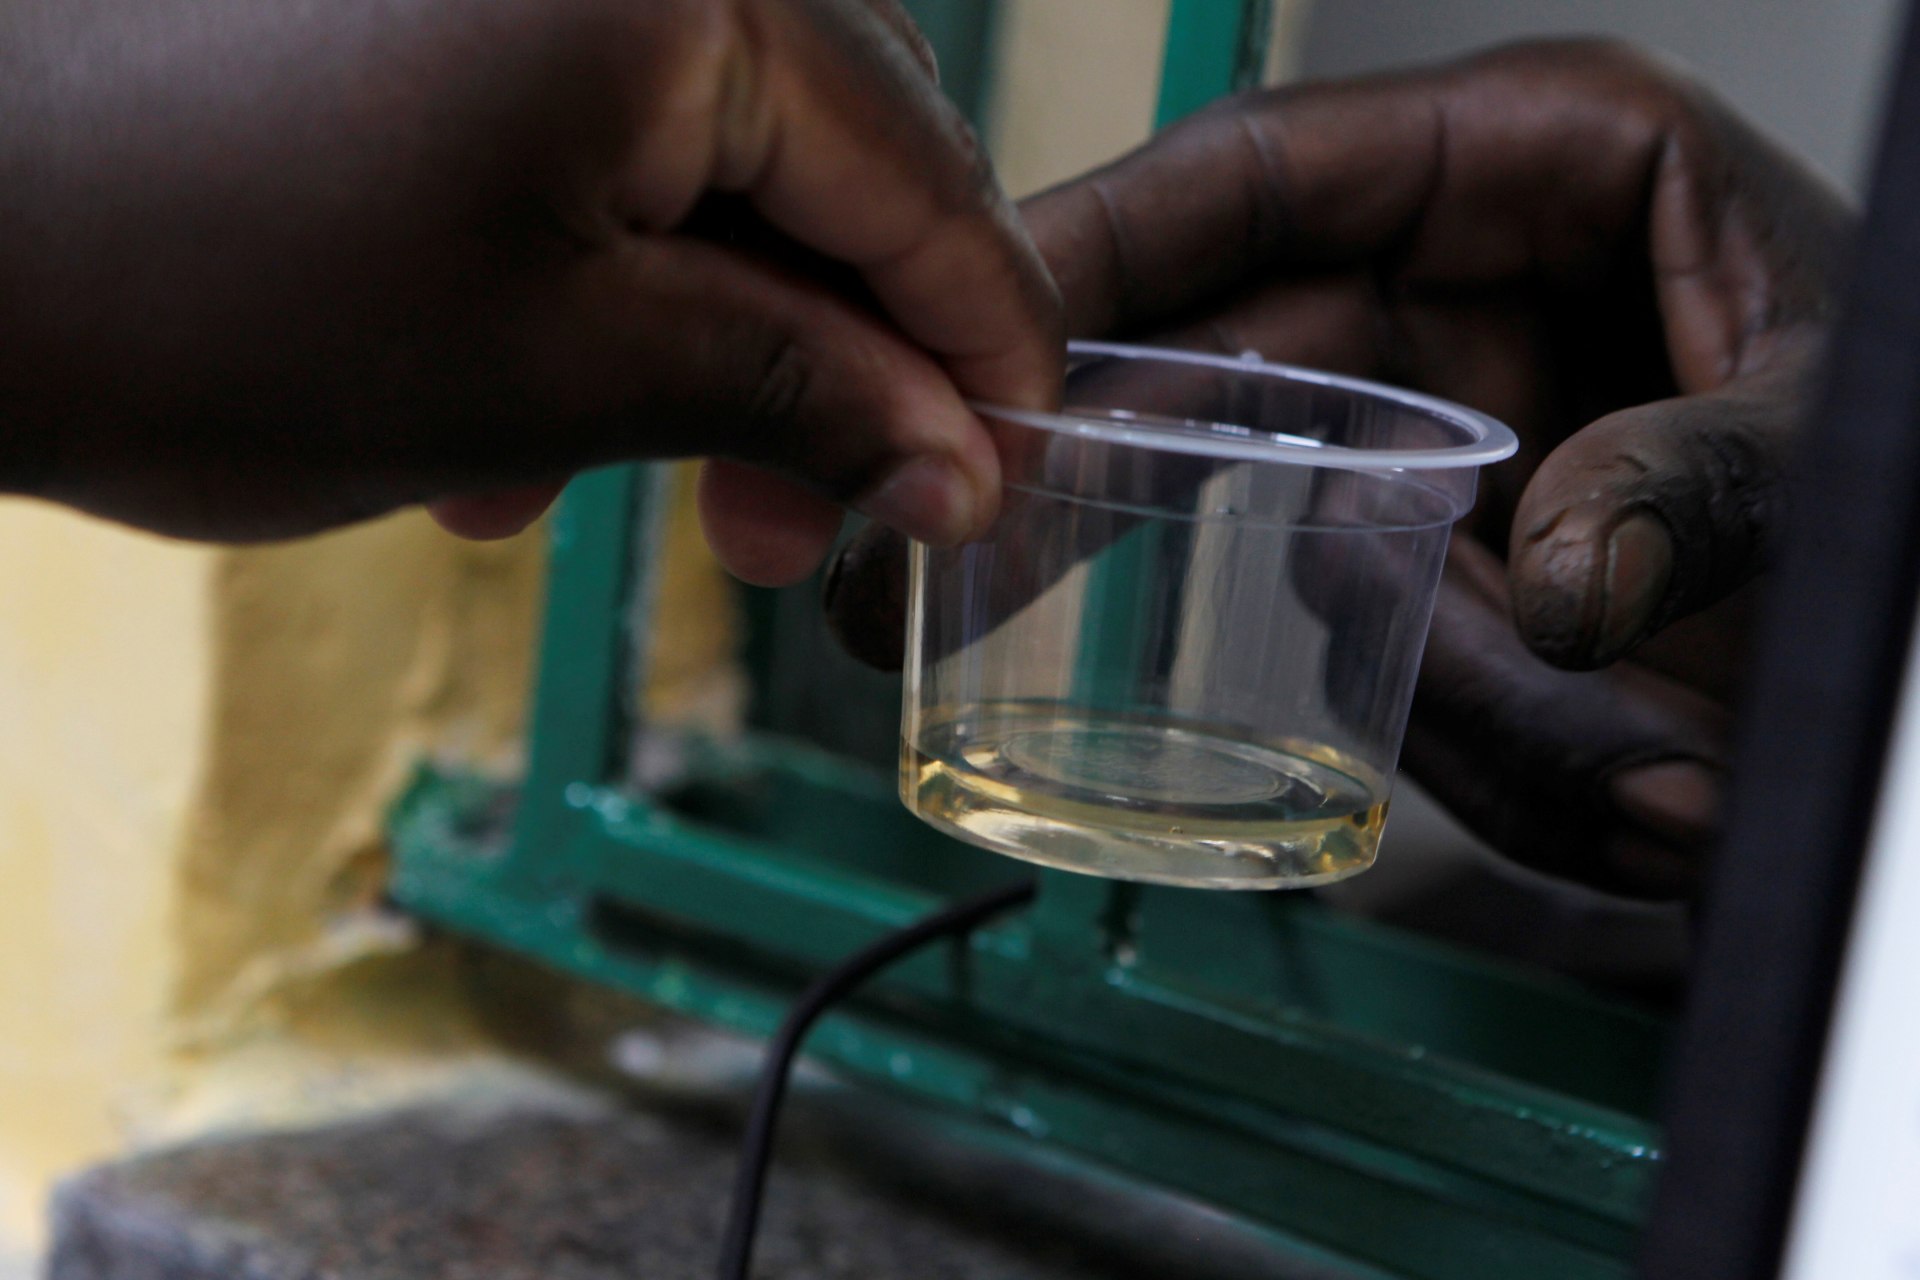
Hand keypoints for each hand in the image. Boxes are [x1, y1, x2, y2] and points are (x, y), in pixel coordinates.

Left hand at [0, 0, 1060, 582]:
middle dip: (833, 367)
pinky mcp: (458, 16)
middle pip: (837, 169)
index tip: (1000, 485)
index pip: (929, 179)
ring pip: (718, 174)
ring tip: (612, 494)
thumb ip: (802, 401)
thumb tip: (960, 464)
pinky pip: (602, 151)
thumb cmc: (210, 295)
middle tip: (806, 530)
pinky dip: (596, 294)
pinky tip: (509, 426)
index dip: (984, 354)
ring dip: (702, 350)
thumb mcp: (563, 379)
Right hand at [824, 39, 1852, 897]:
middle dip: (1121, 487)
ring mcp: (1449, 445)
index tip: (976, 323)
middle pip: (1220, 365)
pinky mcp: (1461, 575)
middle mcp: (1464, 303)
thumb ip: (1706, 484)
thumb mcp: (1837, 428)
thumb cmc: (1905, 432)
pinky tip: (1645, 784)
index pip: (1267, 176)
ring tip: (1649, 767)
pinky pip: (1403, 669)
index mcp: (1544, 168)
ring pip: (1324, 567)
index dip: (1106, 242)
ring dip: (1459, 695)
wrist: (1911, 628)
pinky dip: (1503, 751)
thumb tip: (1557, 583)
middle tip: (963, 564)